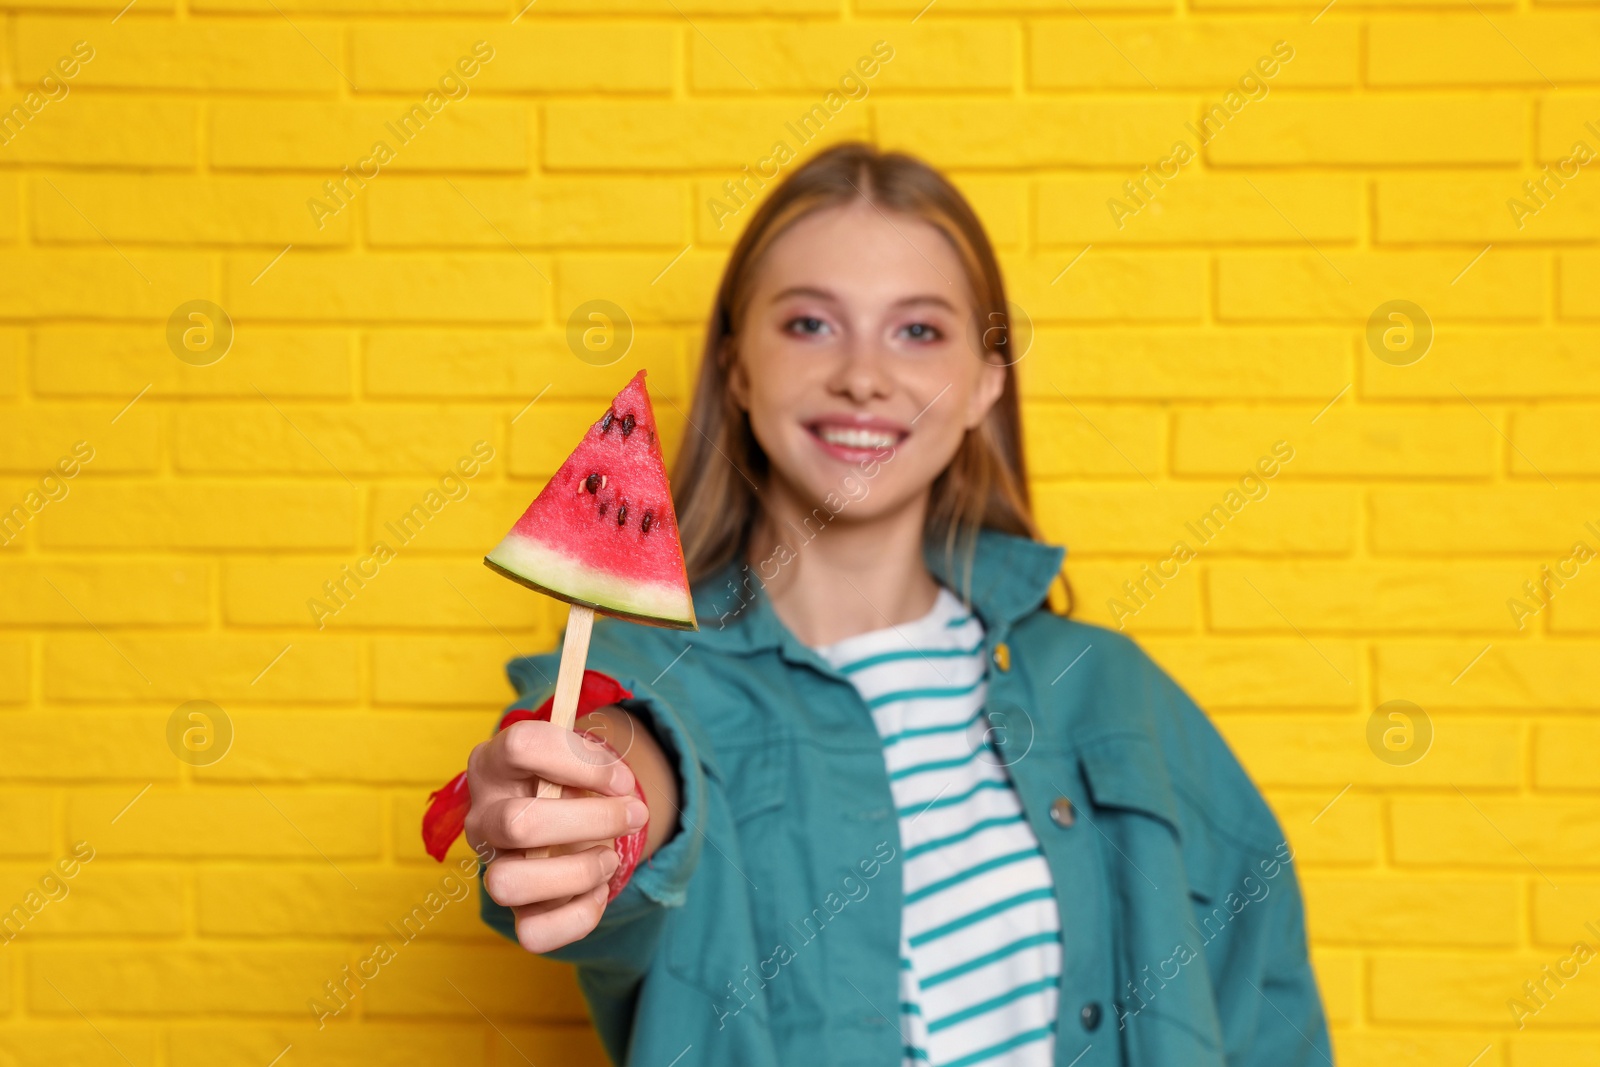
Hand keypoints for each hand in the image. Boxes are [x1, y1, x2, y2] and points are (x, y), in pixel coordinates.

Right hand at [464, 713, 648, 952]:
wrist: (566, 824)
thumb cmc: (570, 785)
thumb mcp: (578, 760)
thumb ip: (594, 763)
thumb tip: (618, 786)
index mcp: (492, 764)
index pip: (521, 746)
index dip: (582, 762)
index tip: (621, 778)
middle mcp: (482, 817)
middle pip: (518, 824)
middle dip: (594, 820)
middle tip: (634, 814)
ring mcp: (493, 867)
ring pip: (507, 885)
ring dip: (577, 872)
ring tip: (608, 859)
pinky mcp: (515, 913)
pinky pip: (533, 935)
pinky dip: (578, 916)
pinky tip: (597, 891)